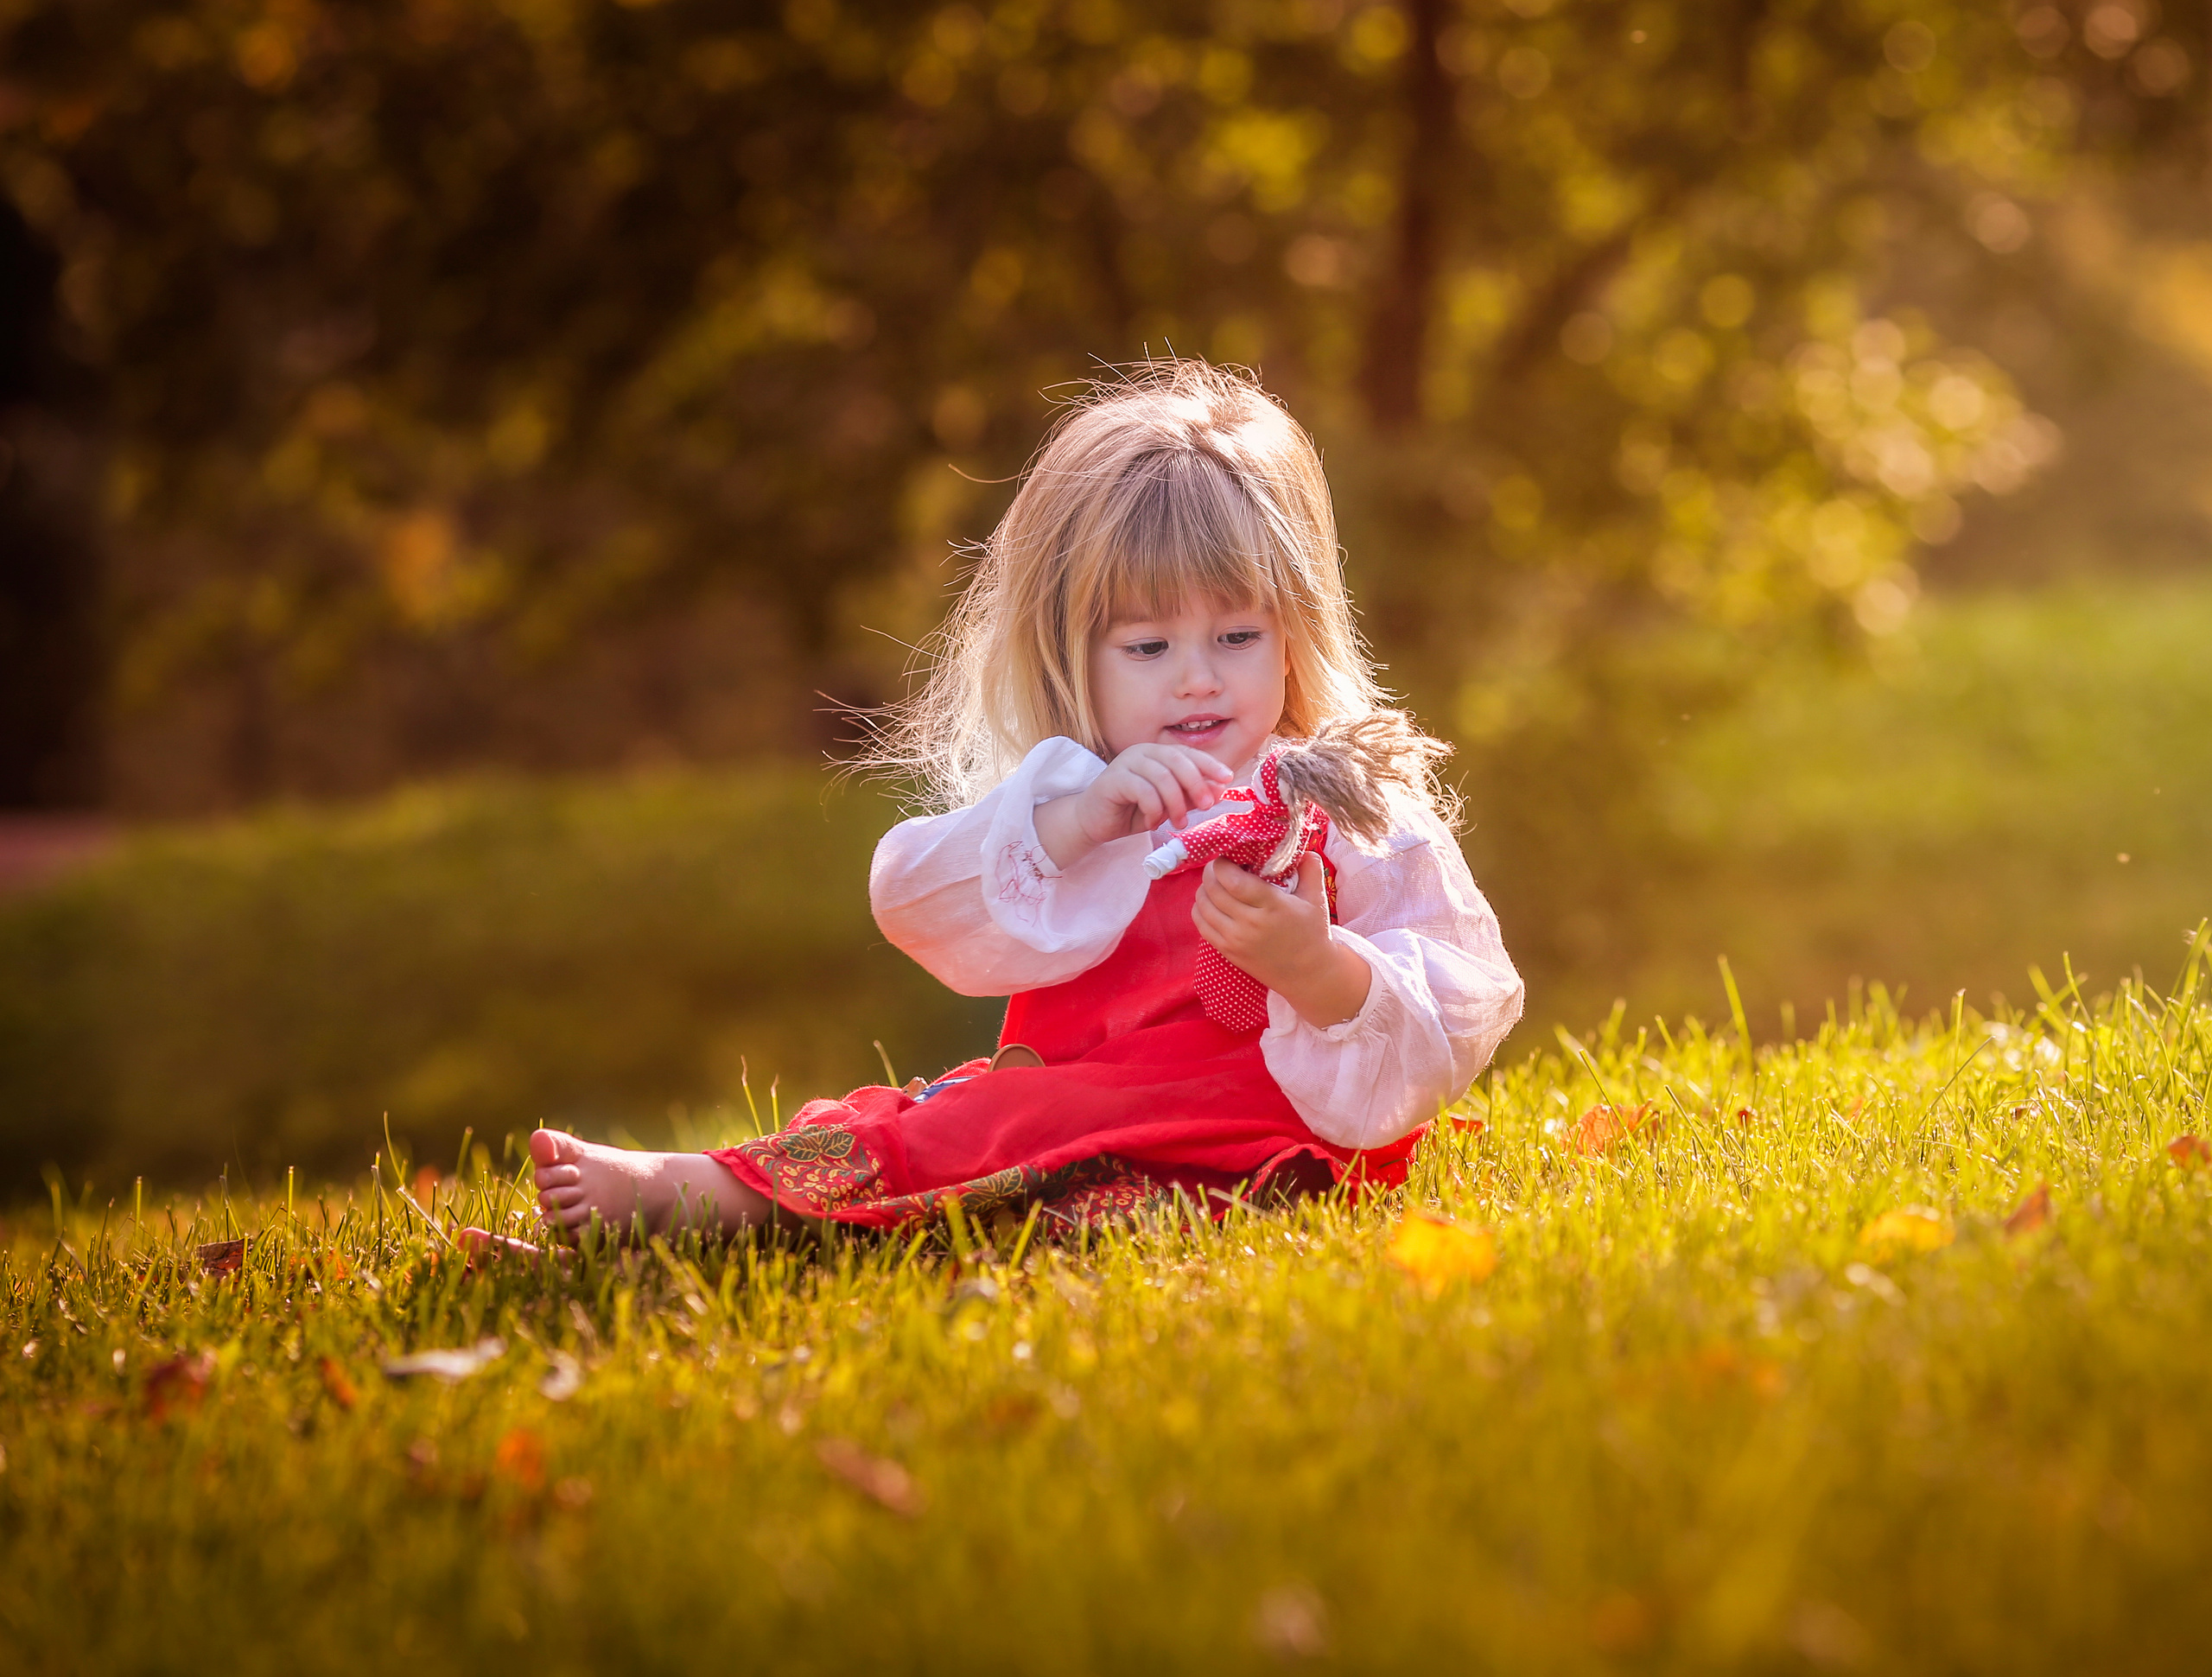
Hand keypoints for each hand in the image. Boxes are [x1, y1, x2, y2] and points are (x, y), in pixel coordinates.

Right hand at [1035, 743, 1232, 868]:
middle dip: (1196, 784)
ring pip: (1163, 777)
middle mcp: (1142, 752)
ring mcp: (1126, 763)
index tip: (1227, 779)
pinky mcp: (1113, 779)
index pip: (1188, 753)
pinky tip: (1153, 822)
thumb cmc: (1132, 812)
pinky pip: (1143, 791)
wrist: (1094, 822)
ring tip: (1178, 823)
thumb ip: (1190, 796)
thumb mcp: (1168, 805)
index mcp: (1157, 754)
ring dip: (1176, 803)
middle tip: (1206, 806)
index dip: (1209, 764)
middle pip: (1178, 760)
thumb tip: (1219, 789)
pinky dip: (1154, 810)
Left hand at [1192, 854, 1372, 1028]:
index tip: (1228, 856)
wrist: (1308, 973)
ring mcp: (1235, 939)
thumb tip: (1297, 846)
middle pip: (1213, 889)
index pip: (1233, 880)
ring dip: (1204, 889)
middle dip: (1211, 872)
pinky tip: (1211, 902)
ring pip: (1202, 905)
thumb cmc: (1313, 932)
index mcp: (1272, 906)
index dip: (1222, 863)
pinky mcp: (1227, 951)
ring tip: (1215, 882)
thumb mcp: (1317, 897)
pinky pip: (1201, 924)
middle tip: (1220, 866)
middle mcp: (1249, 923)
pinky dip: (1200, 908)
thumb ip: (1310, 867)